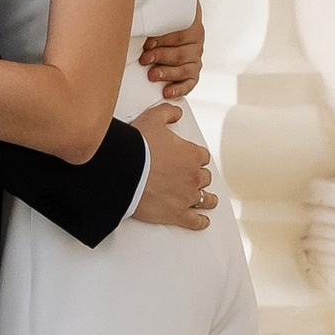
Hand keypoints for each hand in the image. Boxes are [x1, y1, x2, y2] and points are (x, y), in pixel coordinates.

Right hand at [134, 98, 219, 233]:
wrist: (125, 172)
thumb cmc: (138, 147)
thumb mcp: (152, 119)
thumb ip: (168, 112)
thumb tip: (177, 112)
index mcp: (192, 155)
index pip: (203, 156)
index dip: (196, 157)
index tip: (193, 159)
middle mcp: (194, 177)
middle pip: (204, 178)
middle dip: (200, 177)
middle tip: (195, 177)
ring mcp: (187, 197)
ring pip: (205, 199)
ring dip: (208, 199)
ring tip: (209, 201)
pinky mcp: (177, 214)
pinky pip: (194, 221)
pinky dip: (200, 222)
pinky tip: (203, 221)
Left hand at [140, 12, 203, 103]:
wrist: (171, 36)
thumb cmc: (161, 28)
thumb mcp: (161, 22)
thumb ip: (155, 23)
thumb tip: (136, 26)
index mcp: (191, 28)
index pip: (180, 34)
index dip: (163, 40)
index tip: (147, 44)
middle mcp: (196, 45)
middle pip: (180, 53)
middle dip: (160, 57)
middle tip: (144, 59)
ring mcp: (195, 61)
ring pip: (184, 70)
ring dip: (167, 73)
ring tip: (152, 75)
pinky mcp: (192, 76)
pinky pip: (188, 85)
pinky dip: (177, 89)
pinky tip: (166, 92)